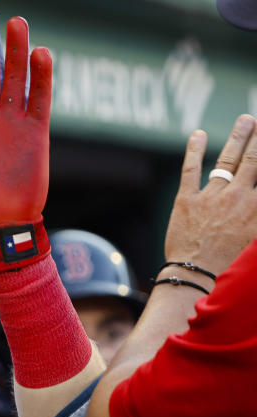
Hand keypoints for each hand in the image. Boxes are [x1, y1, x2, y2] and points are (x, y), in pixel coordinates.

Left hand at [164, 115, 256, 275]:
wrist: (197, 276)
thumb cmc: (231, 265)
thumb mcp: (256, 241)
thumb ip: (255, 217)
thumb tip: (255, 201)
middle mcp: (239, 197)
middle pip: (254, 160)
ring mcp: (212, 196)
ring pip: (228, 160)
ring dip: (238, 138)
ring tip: (245, 120)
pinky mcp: (186, 201)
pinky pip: (190, 170)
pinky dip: (194, 151)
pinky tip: (198, 135)